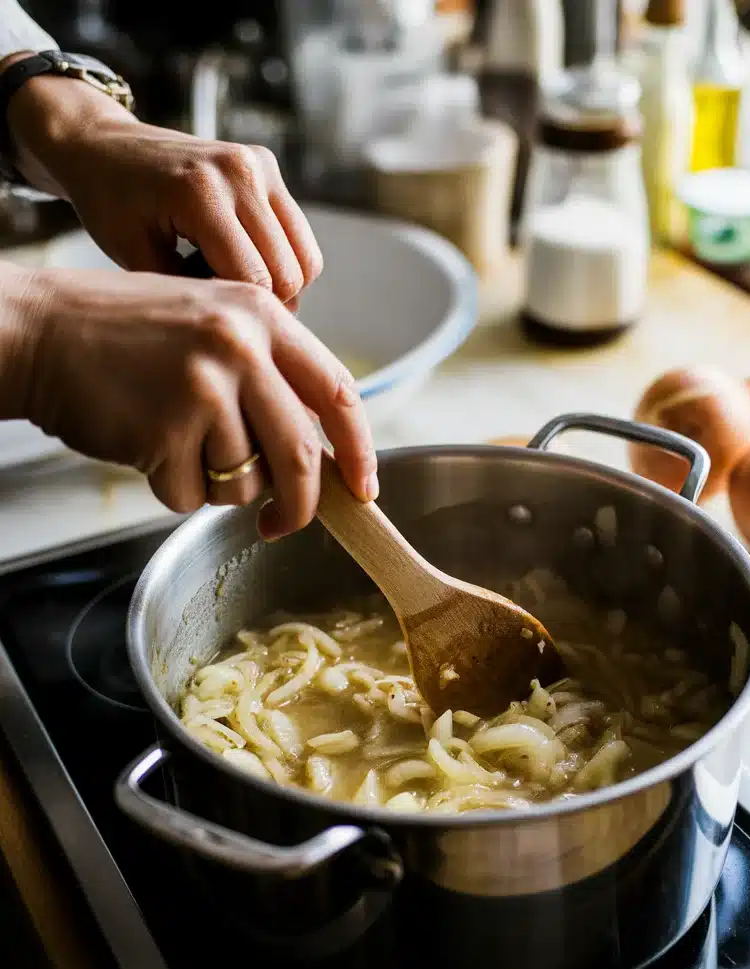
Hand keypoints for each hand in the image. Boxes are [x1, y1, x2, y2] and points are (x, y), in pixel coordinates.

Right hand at [3, 265, 376, 539]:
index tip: (364, 488)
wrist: (39, 330)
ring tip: (173, 441)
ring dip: (214, 484)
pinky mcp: (166, 431)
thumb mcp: (210, 323)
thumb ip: (267, 373)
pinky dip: (173, 488)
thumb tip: (318, 452)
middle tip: (280, 523)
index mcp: (261, 316)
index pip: (338, 392)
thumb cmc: (123, 334)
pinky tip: (145, 446)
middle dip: (300, 504)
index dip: (359, 449)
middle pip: (301, 454)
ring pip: (245, 482)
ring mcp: (204, 389)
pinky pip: (192, 496)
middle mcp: (241, 348)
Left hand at [6, 72, 320, 301]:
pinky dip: (283, 260)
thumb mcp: (139, 261)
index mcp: (202, 194)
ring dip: (280, 284)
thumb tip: (252, 320)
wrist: (104, 147)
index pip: (256, 281)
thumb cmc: (112, 206)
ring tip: (232, 277)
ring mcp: (259, 166)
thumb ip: (196, 292)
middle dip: (264, 303)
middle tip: (220, 300)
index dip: (241, 313)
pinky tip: (243, 257)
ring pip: (306, 260)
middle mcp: (241, 172)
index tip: (212, 316)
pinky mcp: (268, 166)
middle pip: (289, 274)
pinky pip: (301, 238)